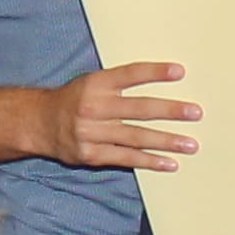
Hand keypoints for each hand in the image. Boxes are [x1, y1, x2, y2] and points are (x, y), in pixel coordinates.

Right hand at [39, 61, 200, 172]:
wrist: (40, 123)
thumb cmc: (75, 99)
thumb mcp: (92, 82)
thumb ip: (119, 83)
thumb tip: (159, 78)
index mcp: (97, 84)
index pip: (130, 75)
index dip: (155, 72)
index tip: (180, 71)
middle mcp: (95, 107)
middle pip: (139, 109)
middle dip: (170, 111)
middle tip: (195, 113)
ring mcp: (93, 133)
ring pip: (136, 137)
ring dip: (166, 141)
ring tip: (190, 144)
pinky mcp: (92, 154)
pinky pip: (126, 158)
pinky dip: (149, 161)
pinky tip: (169, 163)